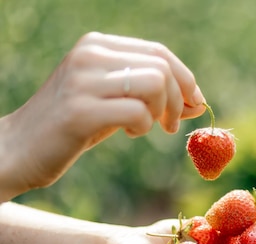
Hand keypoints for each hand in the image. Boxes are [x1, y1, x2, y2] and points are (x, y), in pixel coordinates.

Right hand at [1, 32, 205, 197]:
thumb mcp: (117, 104)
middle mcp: (90, 55)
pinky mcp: (80, 110)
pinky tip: (128, 133)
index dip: (186, 79)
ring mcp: (83, 81)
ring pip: (156, 84)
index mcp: (98, 46)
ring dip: (161, 112)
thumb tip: (199, 103)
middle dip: (178, 99)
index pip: (159, 52)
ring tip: (144, 127)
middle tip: (169, 125)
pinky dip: (143, 126)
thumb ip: (153, 97)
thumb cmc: (75, 126)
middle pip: (163, 67)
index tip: (195, 103)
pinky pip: (137, 112)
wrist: (20, 149)